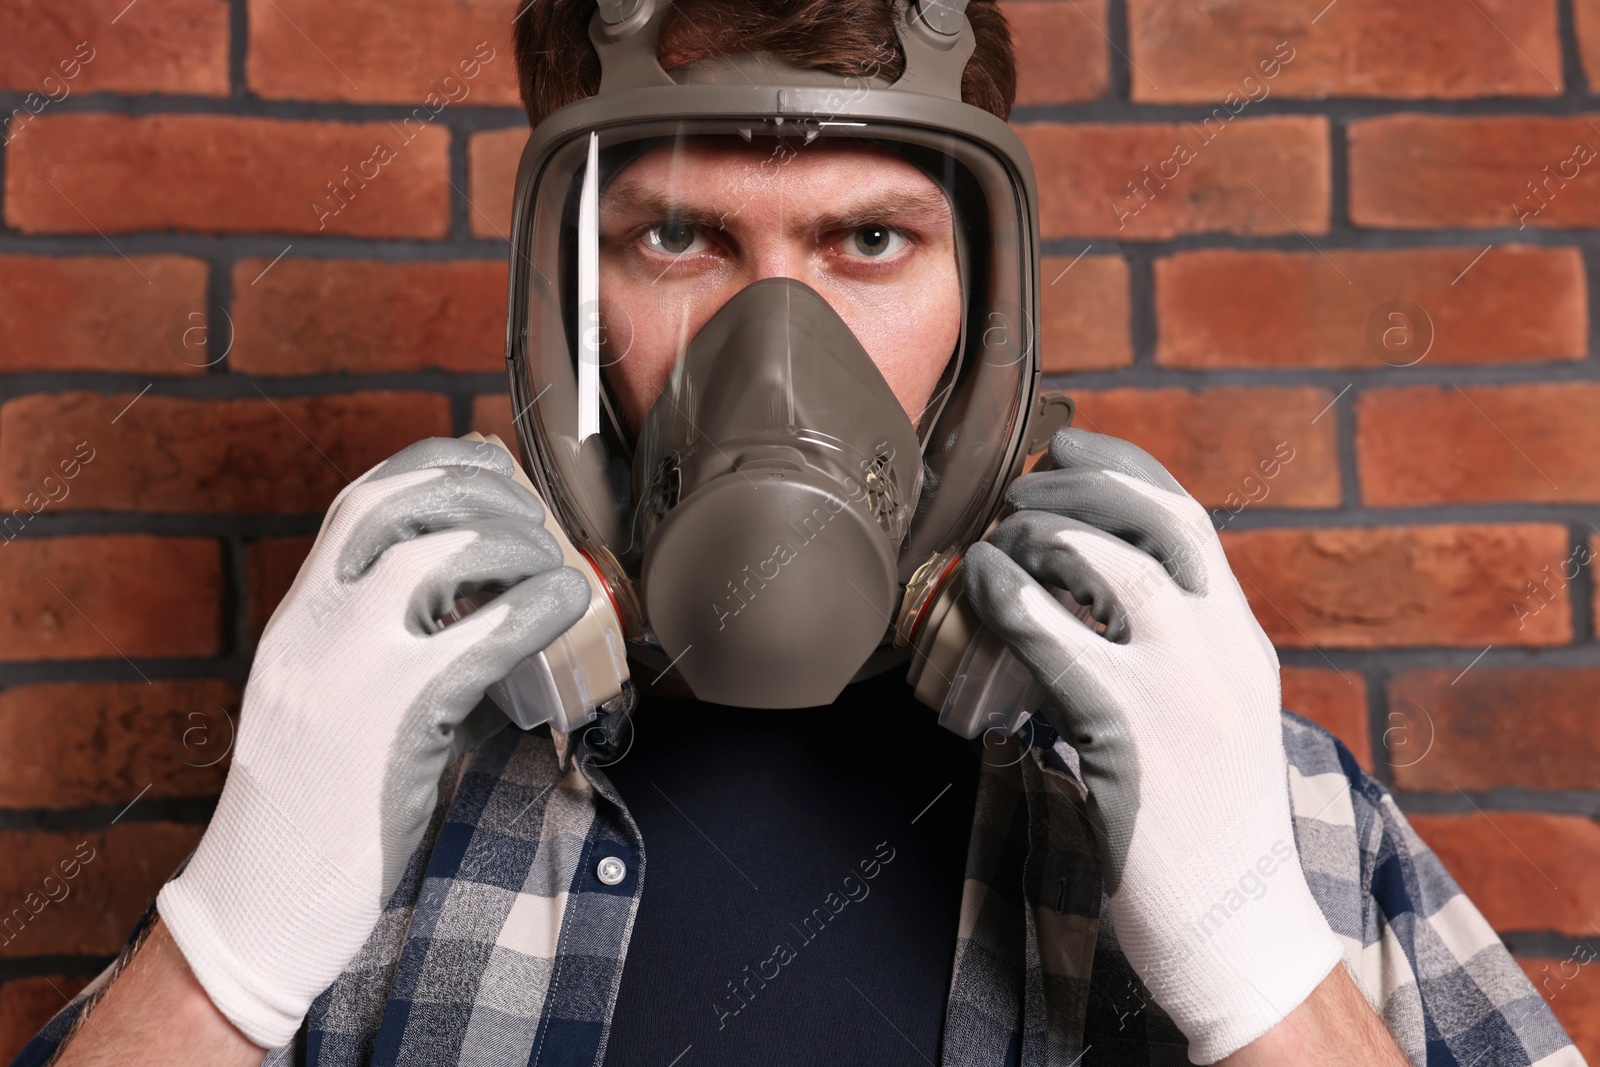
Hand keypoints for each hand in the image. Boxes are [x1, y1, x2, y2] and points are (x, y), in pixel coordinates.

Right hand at [156, 437, 590, 1048]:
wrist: (256, 906)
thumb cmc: (308, 814)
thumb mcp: (328, 705)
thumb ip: (389, 653)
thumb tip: (486, 618)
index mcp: (298, 622)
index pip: (358, 501)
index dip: (434, 466)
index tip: (490, 467)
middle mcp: (313, 630)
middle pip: (397, 506)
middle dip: (480, 492)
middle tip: (533, 522)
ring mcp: (346, 672)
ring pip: (433, 555)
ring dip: (511, 544)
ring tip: (552, 567)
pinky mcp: (392, 723)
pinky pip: (477, 639)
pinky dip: (534, 609)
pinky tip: (564, 606)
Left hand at [964, 428, 1341, 1062]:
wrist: (1240, 935)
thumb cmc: (1209, 833)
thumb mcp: (1212, 722)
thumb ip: (1168, 658)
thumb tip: (1081, 604)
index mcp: (1242, 642)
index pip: (1191, 518)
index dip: (1123, 465)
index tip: (1068, 446)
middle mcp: (1223, 651)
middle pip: (1156, 519)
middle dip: (1078, 483)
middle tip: (1019, 491)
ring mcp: (1182, 689)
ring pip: (1110, 562)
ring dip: (1041, 533)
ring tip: (1000, 543)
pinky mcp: (1130, 735)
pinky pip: (1054, 635)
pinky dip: (1007, 593)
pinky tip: (981, 585)